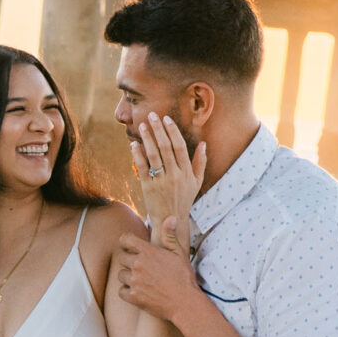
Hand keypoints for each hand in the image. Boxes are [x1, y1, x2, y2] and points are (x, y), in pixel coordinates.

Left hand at [115, 227, 198, 324]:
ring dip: (128, 277)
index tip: (131, 248)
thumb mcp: (179, 253)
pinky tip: (138, 291)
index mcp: (148, 251)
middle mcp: (138, 264)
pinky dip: (127, 292)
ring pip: (121, 274)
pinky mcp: (133, 296)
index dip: (126, 243)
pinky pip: (121, 291)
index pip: (125, 239)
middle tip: (140, 267)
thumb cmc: (184, 277)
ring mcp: (134, 281)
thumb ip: (170, 236)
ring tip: (141, 280)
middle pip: (121, 257)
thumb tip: (170, 218)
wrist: (185, 302)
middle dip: (129, 261)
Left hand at [129, 113, 204, 257]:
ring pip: (153, 155)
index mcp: (186, 173)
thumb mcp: (196, 182)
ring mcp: (161, 182)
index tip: (166, 119)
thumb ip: (200, 163)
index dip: (173, 131)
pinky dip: (137, 155)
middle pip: (166, 147)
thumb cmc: (184, 199)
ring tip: (142, 126)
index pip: (180, 147)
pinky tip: (133, 144)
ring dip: (147, 138)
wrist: (170, 220)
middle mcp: (175, 176)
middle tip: (152, 116)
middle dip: (158, 130)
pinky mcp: (148, 188)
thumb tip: (204, 144)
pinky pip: (142, 168)